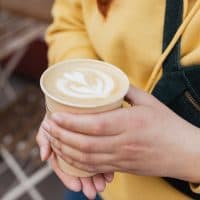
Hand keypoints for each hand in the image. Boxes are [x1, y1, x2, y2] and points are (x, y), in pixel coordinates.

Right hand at [36, 117, 113, 199]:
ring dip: (95, 177)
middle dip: (85, 181)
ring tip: (102, 185)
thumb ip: (44, 140)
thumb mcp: (48, 126)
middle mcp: (73, 150)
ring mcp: (84, 147)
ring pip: (90, 165)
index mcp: (61, 149)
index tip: (77, 187)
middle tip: (91, 192)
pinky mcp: (96, 141)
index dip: (69, 178)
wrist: (71, 102)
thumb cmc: (58, 115)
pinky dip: (104, 165)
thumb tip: (44, 157)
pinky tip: (110, 173)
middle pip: (78, 170)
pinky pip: (99, 155)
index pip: (64, 168)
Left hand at [45, 86, 199, 182]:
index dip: (70, 122)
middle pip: (84, 143)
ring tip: (52, 140)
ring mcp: (121, 158)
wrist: (185, 152)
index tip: (54, 115)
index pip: (93, 125)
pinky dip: (77, 162)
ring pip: (86, 158)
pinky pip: (95, 167)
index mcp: (130, 124)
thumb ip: (127, 90)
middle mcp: (123, 144)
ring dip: (65, 149)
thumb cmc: (168, 125)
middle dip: (61, 135)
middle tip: (47, 126)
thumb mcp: (149, 102)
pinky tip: (68, 154)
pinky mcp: (122, 167)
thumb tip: (110, 81)